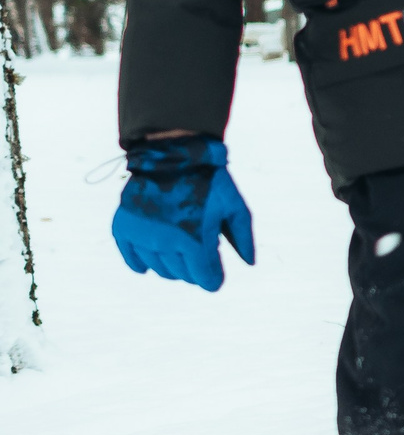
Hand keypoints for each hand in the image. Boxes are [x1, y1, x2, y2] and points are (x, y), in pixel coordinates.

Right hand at [113, 135, 254, 291]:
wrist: (173, 154)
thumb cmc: (210, 181)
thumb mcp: (235, 206)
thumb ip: (244, 237)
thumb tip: (249, 264)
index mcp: (194, 240)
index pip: (204, 278)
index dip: (213, 280)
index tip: (215, 279)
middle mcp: (165, 242)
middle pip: (182, 275)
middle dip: (194, 271)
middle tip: (201, 260)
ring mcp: (142, 235)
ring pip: (159, 268)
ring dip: (172, 266)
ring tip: (181, 251)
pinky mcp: (123, 227)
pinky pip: (131, 258)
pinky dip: (139, 264)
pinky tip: (147, 267)